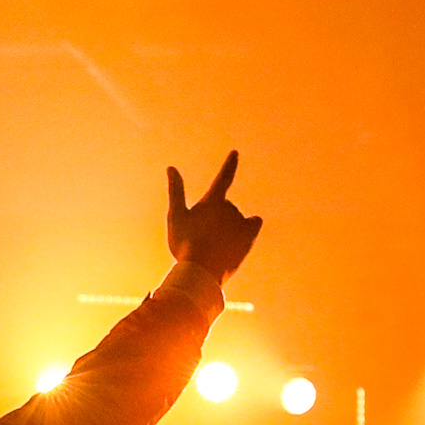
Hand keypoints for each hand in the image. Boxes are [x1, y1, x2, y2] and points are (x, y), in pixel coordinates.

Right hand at [166, 152, 262, 278]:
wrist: (202, 271)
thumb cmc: (185, 243)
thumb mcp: (176, 216)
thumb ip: (176, 191)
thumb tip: (171, 168)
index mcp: (213, 201)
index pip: (224, 177)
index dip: (230, 165)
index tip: (235, 153)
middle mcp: (231, 209)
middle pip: (225, 207)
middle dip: (217, 216)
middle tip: (201, 236)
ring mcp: (242, 223)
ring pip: (236, 218)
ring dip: (228, 226)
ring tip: (214, 245)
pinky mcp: (250, 238)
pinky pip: (253, 224)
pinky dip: (246, 228)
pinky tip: (237, 239)